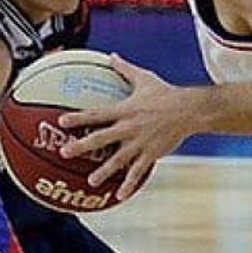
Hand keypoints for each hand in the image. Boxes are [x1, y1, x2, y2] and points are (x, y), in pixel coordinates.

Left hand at [58, 54, 202, 200]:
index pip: (96, 114)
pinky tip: (119, 196)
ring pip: (118, 160)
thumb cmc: (165, 93)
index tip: (61, 121)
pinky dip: (129, 185)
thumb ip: (124, 69)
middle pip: (101, 138)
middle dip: (81, 146)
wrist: (190, 110)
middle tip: (64, 153)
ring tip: (91, 181)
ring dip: (103, 171)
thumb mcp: (144, 78)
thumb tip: (111, 56)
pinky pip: (138, 172)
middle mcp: (129, 128)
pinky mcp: (151, 155)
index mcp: (124, 110)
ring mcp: (140, 143)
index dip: (78, 117)